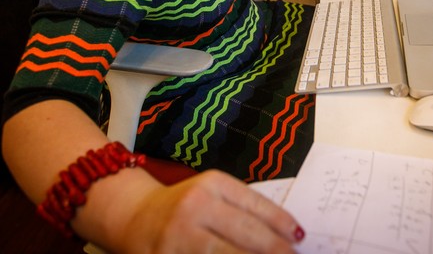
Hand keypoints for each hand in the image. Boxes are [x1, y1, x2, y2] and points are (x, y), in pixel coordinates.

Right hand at [118, 170, 304, 252]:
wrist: (132, 217)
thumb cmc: (183, 208)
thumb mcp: (211, 194)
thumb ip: (242, 209)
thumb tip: (285, 233)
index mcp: (211, 184)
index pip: (254, 204)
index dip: (280, 223)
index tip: (300, 237)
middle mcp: (194, 207)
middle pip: (245, 232)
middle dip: (274, 249)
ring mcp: (179, 236)